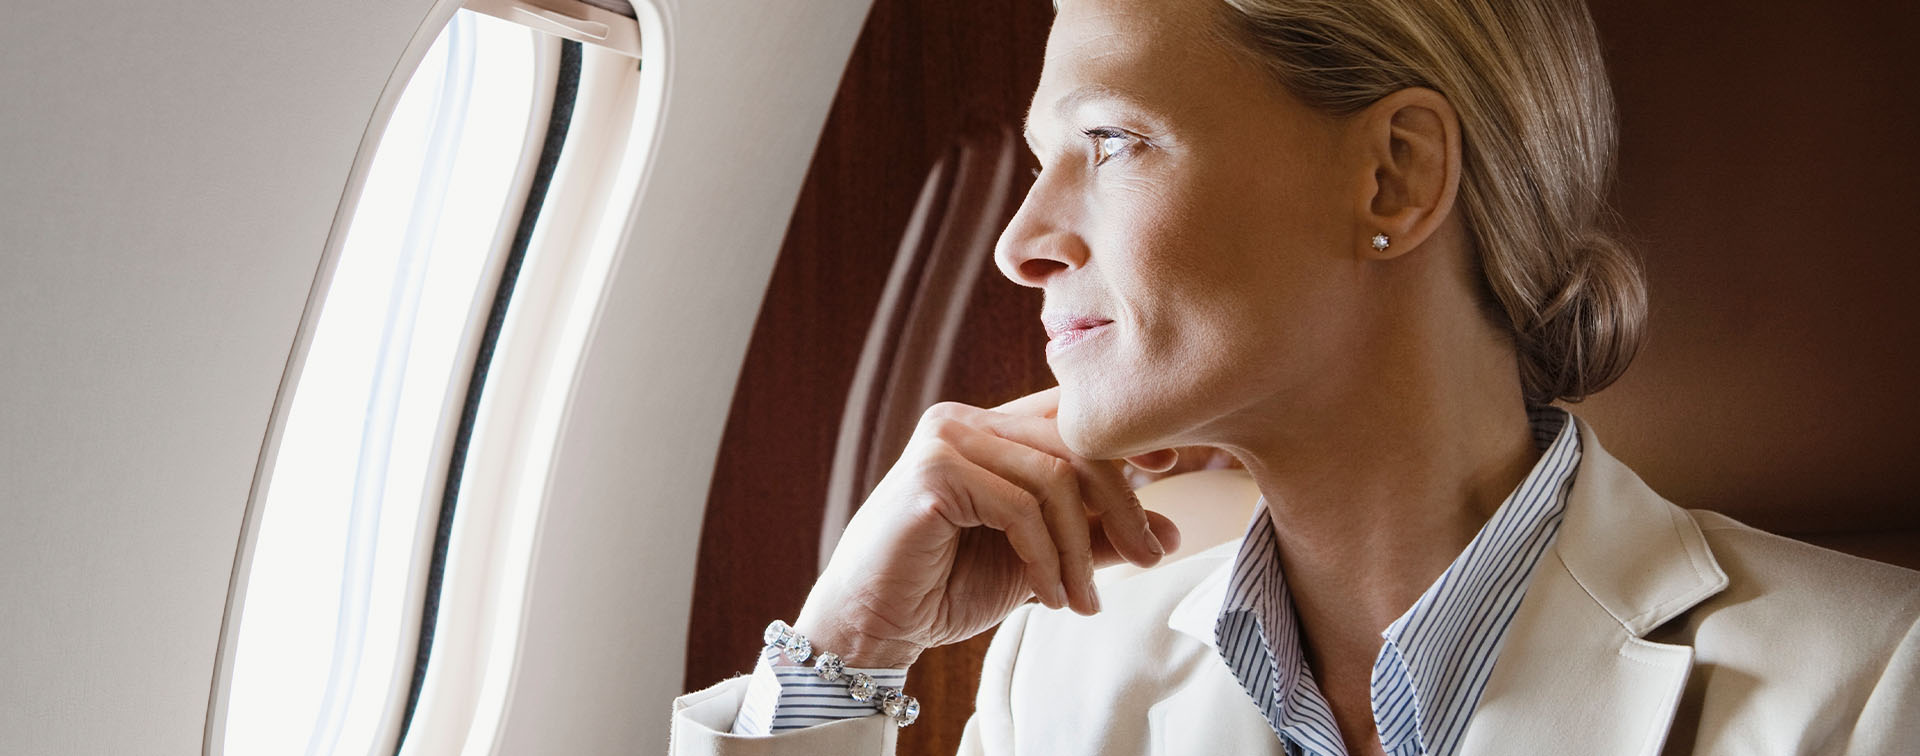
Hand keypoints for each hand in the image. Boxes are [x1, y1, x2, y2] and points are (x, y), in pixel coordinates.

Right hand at [792, 387, 1182, 668]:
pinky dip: (1046, 559)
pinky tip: (1050, 597)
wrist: (873, 624)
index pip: (1071, 416)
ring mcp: (945, 440)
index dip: (1125, 441)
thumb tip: (1168, 527)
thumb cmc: (946, 587)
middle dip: (1122, 503)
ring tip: (1083, 599)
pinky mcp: (932, 472)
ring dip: (1081, 549)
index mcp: (986, 426)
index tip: (1169, 474)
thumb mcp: (1039, 558)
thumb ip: (1095, 536)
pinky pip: (1020, 508)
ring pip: (1054, 479)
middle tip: (1149, 556)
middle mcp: (964, 420)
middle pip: (1074, 442)